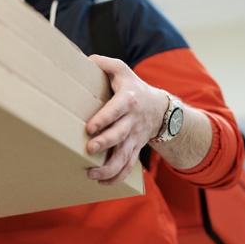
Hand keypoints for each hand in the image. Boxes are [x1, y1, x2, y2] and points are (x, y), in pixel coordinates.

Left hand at [85, 55, 166, 184]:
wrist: (160, 108)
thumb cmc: (132, 86)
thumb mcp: (121, 69)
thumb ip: (103, 63)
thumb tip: (83, 60)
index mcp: (128, 99)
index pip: (117, 109)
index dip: (104, 118)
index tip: (89, 127)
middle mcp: (133, 121)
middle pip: (120, 135)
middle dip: (105, 143)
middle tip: (89, 149)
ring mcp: (135, 137)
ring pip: (125, 157)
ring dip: (109, 168)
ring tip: (91, 174)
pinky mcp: (135, 149)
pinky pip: (128, 167)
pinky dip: (116, 178)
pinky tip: (101, 182)